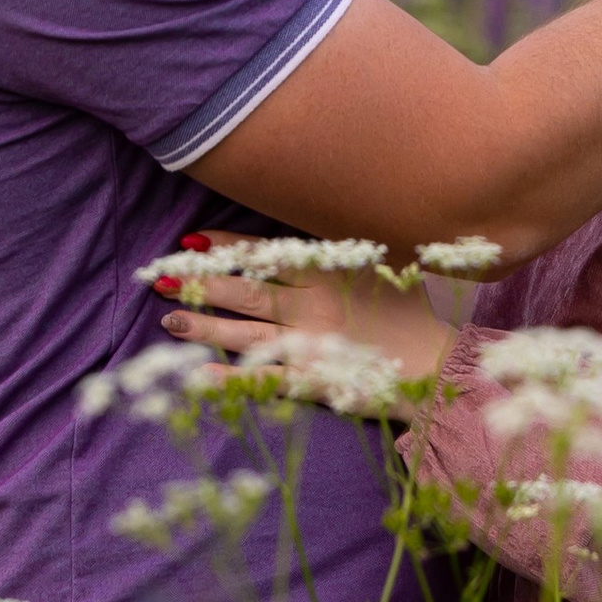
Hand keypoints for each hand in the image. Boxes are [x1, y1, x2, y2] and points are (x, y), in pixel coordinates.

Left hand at [154, 259, 455, 386]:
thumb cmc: (417, 315)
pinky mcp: (312, 381)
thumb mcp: (387, 265)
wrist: (442, 367)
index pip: (265, 253)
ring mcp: (309, 344)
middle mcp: (311, 305)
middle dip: (200, 282)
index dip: (225, 246)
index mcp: (328, 272)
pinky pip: (261, 379)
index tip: (192, 238)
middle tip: (160, 276)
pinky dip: (228, 379)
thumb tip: (324, 221)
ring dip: (203, 326)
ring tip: (167, 319)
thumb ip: (350, 248)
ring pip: (244, 331)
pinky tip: (197, 377)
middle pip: (244, 290)